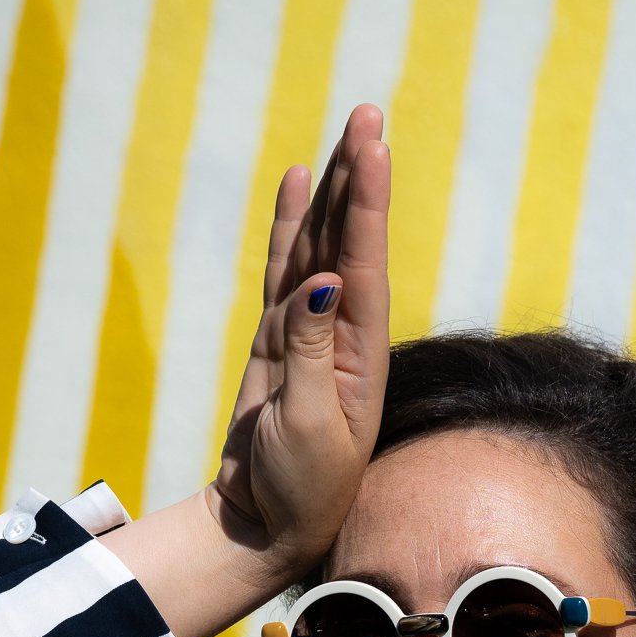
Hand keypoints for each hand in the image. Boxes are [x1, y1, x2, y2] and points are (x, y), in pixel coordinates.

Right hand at [206, 103, 390, 575]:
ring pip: (318, 246)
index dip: (367, 202)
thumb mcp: (309, 424)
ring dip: (332, 190)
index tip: (370, 146)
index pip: (365, 262)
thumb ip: (312, 351)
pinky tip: (297, 183)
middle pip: (349, 240)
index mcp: (362, 353)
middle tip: (368, 113)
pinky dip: (289, 226)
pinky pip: (283, 269)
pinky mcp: (276, 340)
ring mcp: (309, 333)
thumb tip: (321, 282)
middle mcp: (343, 334)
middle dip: (359, 178)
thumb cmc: (299, 488)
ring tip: (345, 132)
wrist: (266, 523)